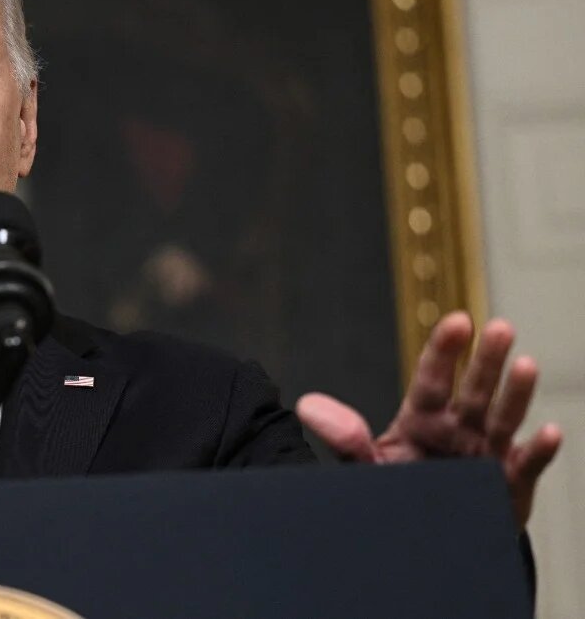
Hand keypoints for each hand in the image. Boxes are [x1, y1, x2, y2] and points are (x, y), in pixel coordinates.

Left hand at [296, 312, 561, 527]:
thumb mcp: (369, 464)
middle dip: (487, 360)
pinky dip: (539, 451)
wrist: (427, 536)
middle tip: (500, 328)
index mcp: (423, 417)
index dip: (444, 350)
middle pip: (474, 390)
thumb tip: (306, 406)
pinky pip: (527, 465)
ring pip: (504, 419)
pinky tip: (550, 433)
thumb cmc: (400, 491)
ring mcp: (486, 453)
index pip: (433, 378)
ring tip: (525, 365)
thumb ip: (344, 437)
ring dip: (516, 394)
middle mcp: (459, 428)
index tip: (458, 321)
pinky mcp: (508, 483)